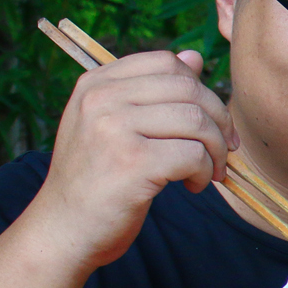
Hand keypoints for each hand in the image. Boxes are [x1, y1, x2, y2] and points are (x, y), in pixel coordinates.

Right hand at [28, 50, 235, 270]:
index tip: (210, 122)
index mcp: (96, 83)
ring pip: (197, 121)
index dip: (199, 91)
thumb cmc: (95, 181)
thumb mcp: (113, 126)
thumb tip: (195, 57)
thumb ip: (151, 91)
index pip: (167, 64)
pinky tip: (192, 186)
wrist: (63, 230)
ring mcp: (114, 128)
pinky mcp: (132, 162)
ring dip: (216, 150)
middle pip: (188, 90)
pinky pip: (193, 155)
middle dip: (219, 121)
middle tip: (223, 151)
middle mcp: (101, 98)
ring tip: (207, 172)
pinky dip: (204, 172)